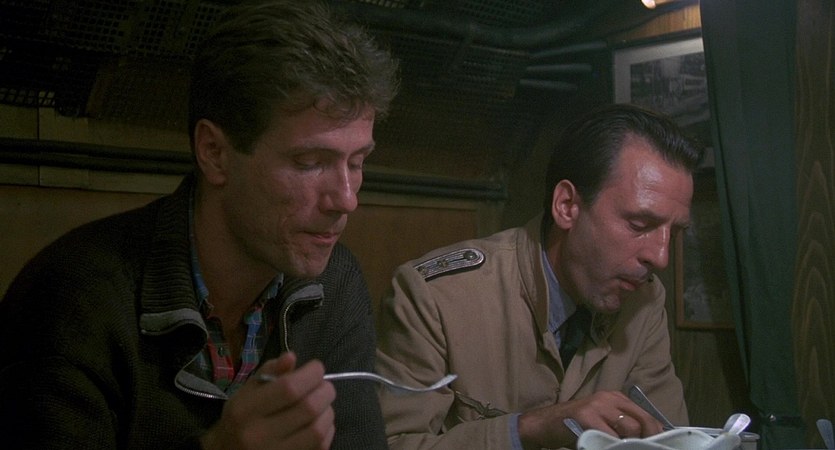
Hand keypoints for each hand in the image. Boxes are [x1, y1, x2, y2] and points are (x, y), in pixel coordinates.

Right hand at [200, 352, 335, 449]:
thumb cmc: (241, 417)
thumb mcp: (247, 390)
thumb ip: (270, 371)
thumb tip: (292, 357)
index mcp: (246, 410)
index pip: (288, 388)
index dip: (310, 374)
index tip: (316, 368)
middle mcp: (259, 434)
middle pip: (308, 408)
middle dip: (325, 391)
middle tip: (323, 385)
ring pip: (318, 429)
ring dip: (327, 411)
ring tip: (322, 404)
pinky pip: (320, 445)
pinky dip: (327, 429)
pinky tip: (319, 421)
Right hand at [517, 390, 663, 448]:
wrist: (545, 423)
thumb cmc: (575, 425)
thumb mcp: (602, 419)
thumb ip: (621, 424)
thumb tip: (648, 438)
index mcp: (616, 397)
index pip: (646, 415)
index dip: (656, 432)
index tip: (659, 445)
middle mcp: (609, 398)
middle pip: (642, 421)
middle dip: (648, 439)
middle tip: (645, 449)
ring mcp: (597, 406)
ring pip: (629, 429)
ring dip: (629, 444)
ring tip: (619, 447)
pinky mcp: (586, 416)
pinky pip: (610, 437)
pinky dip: (612, 446)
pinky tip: (605, 447)